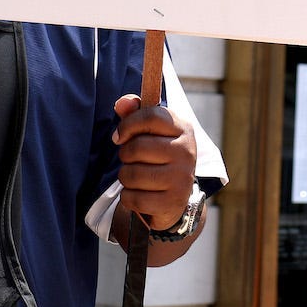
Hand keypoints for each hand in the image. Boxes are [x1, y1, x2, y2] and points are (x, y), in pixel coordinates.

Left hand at [112, 95, 197, 230]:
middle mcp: (187, 151)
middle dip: (125, 155)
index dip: (128, 125)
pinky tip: (138, 194)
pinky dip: (128, 198)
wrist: (176, 196)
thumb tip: (122, 103)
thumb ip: (134, 113)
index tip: (119, 136)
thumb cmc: (158, 156)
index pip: (150, 116)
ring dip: (125, 177)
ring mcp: (182, 178)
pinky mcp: (173, 202)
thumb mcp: (150, 132)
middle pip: (137, 147)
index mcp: (183, 128)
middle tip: (131, 160)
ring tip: (135, 177)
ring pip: (132, 174)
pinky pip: (134, 198)